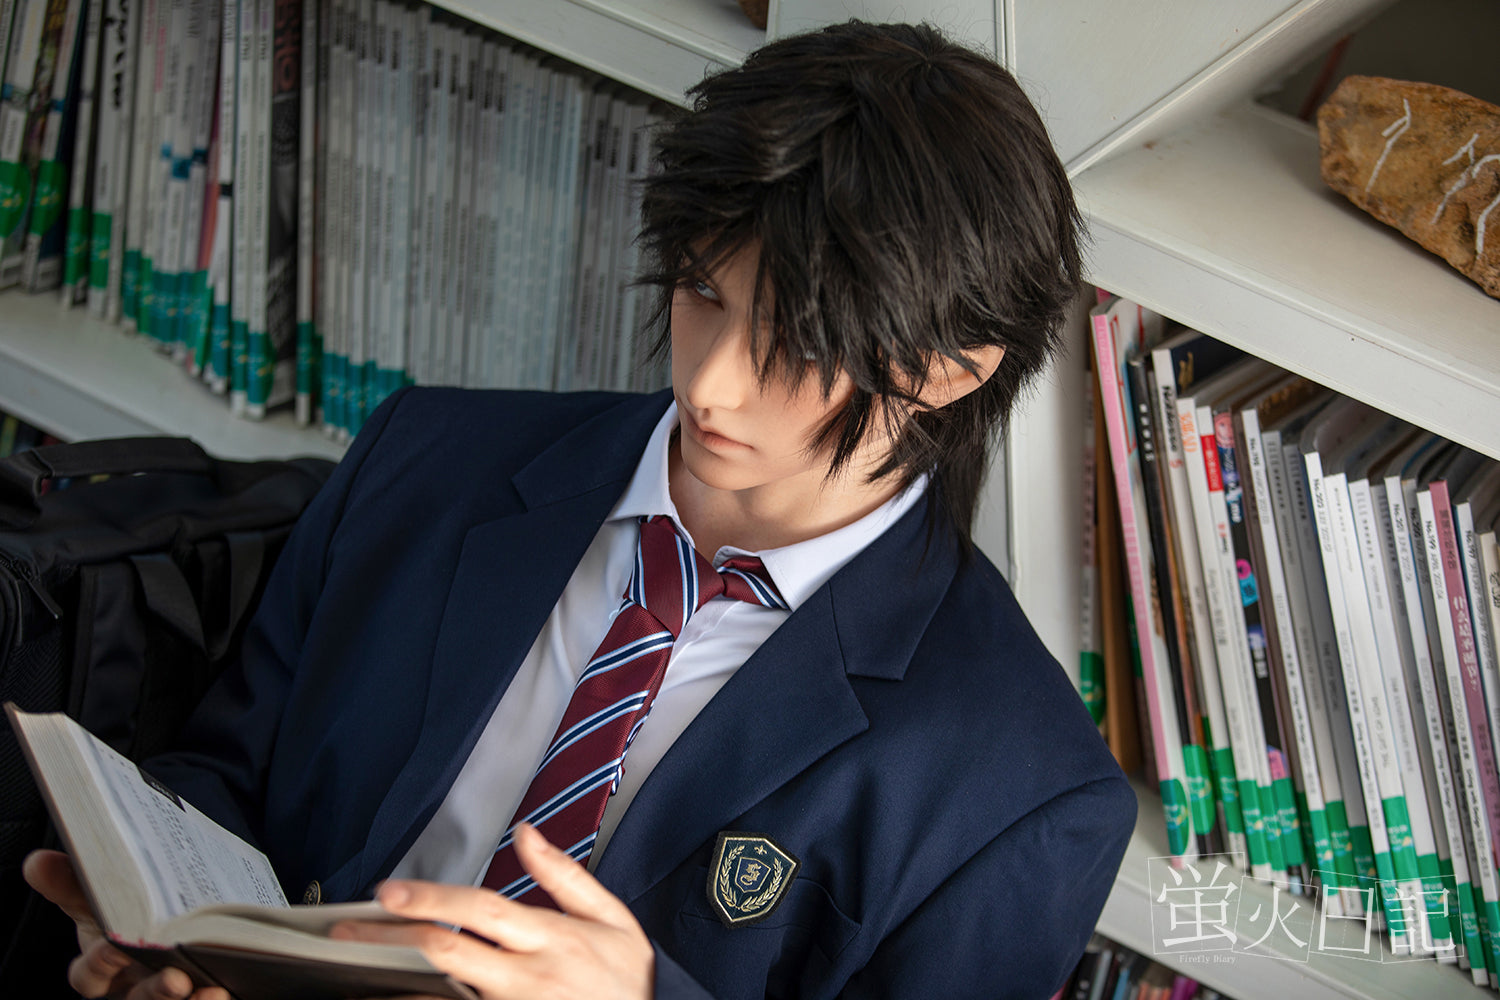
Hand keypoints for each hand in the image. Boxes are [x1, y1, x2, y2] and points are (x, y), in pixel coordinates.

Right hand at [22, 850, 228, 999]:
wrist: (186, 916)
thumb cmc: (133, 914)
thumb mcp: (107, 899)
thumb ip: (76, 884)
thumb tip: (38, 862)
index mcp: (102, 967)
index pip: (89, 975)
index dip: (99, 965)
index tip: (113, 945)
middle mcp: (131, 989)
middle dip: (153, 992)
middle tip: (175, 978)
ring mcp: (163, 996)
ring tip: (211, 990)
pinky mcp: (199, 996)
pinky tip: (224, 992)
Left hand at [332, 823, 653, 999]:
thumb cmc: (628, 984)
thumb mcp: (614, 921)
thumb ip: (566, 877)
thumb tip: (526, 832)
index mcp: (552, 937)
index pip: (481, 909)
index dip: (432, 897)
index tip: (390, 891)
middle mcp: (527, 978)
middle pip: (447, 951)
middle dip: (389, 937)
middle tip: (344, 929)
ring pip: (439, 997)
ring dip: (391, 984)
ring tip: (351, 973)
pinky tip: (393, 998)